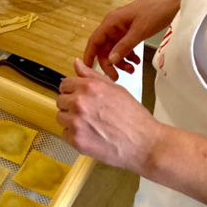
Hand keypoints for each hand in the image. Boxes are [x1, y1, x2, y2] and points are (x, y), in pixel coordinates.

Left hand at [57, 59, 163, 173]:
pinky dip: (75, 136)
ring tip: (91, 124)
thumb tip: (77, 64)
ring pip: (61, 117)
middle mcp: (80, 102)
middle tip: (89, 113)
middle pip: (60, 101)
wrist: (145, 143)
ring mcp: (76, 121)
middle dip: (71, 106)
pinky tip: (90, 135)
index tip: (77, 96)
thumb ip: (92, 76)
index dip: (72, 91)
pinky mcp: (75, 139)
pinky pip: (65, 134)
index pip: (64, 84)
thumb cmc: (134, 118)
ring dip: (71, 120)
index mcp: (89, 87)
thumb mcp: (116, 89)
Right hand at [84, 0, 180, 79]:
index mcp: (111, 22)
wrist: (175, 0)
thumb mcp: (139, 31)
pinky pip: (125, 46)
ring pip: (115, 49)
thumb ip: (124, 46)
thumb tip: (111, 60)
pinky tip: (135, 61)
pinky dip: (129, 55)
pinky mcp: (132, 30)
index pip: (95, 40)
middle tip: (115, 76)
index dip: (89, 54)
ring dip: (121, 60)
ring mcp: (123, 28)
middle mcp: (114, 25)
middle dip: (109, 62)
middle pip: (105, 48)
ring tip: (131, 70)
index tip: (87, 68)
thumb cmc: (157, 9)